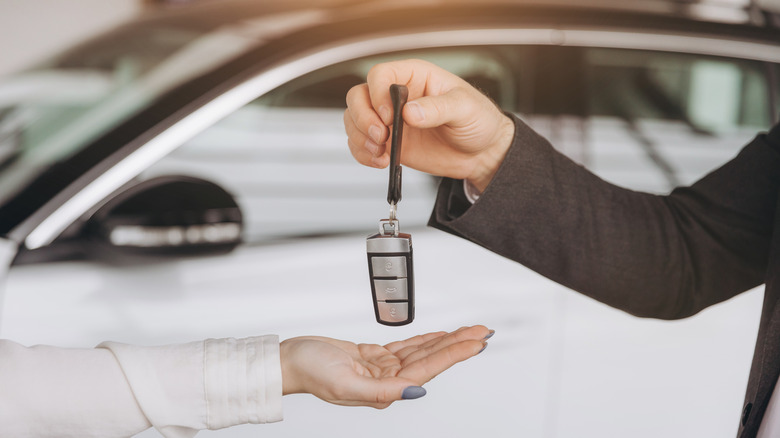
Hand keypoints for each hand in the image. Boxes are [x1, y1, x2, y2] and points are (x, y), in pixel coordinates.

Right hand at [280, 325, 491, 408]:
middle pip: (432, 360)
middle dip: (459, 345)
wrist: (290, 360)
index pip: (428, 370)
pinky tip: (441, 336)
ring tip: (470, 331)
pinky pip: (407, 347)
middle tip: (483, 332)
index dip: (454, 355)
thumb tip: (416, 390)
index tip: (476, 343)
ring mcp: (382, 369)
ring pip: (423, 352)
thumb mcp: (346, 384)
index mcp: (384, 392)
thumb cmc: (311, 372)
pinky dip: (426, 340)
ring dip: (446, 340)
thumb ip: (383, 391)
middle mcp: (388, 382)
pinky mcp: (374, 357)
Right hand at [344, 59, 514, 191]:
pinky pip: (361, 144)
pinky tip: (381, 161)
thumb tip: (410, 112)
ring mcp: (389, 120)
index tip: (390, 117)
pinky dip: (363, 154)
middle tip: (382, 137)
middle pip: (358, 97)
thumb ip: (438, 108)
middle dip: (363, 118)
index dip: (378, 94)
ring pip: (354, 120)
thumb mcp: (465, 108)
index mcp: (414, 77)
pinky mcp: (388, 143)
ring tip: (381, 152)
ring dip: (360, 138)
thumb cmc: (478, 121)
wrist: (481, 153)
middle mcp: (396, 96)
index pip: (380, 75)